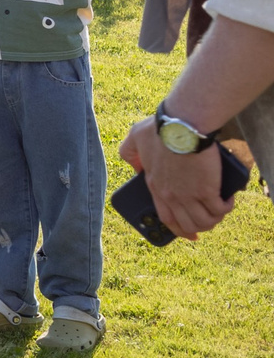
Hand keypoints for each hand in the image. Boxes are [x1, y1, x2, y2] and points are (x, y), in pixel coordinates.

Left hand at [119, 118, 236, 239]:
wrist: (182, 125)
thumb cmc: (160, 128)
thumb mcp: (134, 139)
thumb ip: (129, 153)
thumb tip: (135, 166)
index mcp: (154, 186)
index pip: (164, 216)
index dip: (177, 228)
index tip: (186, 232)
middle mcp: (170, 195)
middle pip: (186, 224)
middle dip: (198, 228)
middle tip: (208, 222)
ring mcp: (188, 195)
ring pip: (204, 221)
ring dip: (213, 220)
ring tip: (220, 210)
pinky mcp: (206, 190)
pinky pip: (218, 209)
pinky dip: (225, 208)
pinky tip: (228, 200)